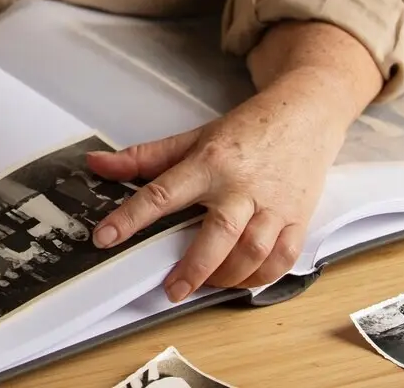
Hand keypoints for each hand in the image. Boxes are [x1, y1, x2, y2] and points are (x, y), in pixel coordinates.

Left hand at [86, 69, 349, 300]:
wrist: (305, 115)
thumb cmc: (247, 129)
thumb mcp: (192, 138)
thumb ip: (144, 157)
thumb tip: (98, 164)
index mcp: (209, 163)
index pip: (162, 193)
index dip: (131, 218)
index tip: (105, 237)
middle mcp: (241, 186)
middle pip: (218, 233)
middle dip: (193, 268)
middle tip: (171, 289)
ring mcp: (273, 205)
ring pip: (253, 251)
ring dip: (227, 277)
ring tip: (202, 285)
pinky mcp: (298, 218)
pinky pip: (283, 258)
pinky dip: (262, 277)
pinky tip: (241, 280)